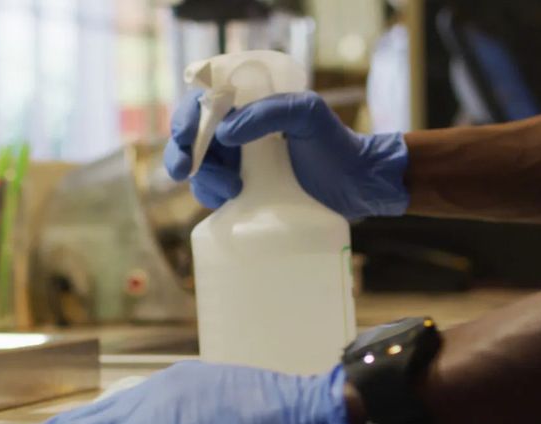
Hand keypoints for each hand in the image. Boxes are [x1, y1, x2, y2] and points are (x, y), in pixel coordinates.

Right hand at [163, 90, 409, 217]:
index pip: (203, 105)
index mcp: (250, 109)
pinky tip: (229, 200)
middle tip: (184, 171)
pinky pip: (214, 195)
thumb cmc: (337, 144)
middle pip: (193, 141)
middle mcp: (240, 135)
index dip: (185, 119)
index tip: (184, 137)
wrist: (359, 186)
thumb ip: (269, 113)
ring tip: (233, 189)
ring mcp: (241, 165)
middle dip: (181, 155)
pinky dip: (211, 197)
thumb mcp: (307, 115)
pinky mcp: (247, 194)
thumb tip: (224, 133)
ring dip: (204, 180)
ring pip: (201, 171)